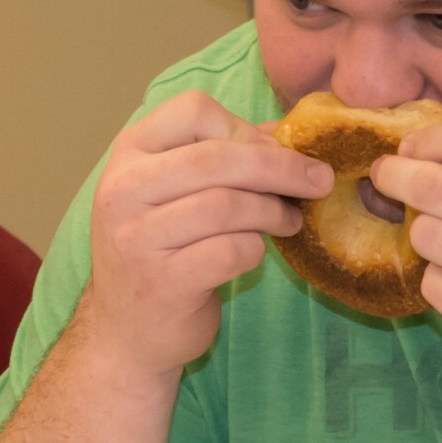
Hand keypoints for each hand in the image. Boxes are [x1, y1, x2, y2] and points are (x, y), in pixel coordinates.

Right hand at [80, 90, 334, 377]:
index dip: (243, 127)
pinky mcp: (161, 282)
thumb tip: (287, 130)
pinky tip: (260, 252)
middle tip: (318, 180)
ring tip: (290, 220)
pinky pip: (230, 251)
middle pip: (218, 157)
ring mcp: (137, 238)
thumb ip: (222, 154)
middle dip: (280, 167)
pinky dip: (256, 249)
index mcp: (129, 154)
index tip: (273, 150)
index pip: (192, 110)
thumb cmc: (160, 251)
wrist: (125, 331)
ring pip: (228, 205)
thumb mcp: (173, 192)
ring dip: (273, 211)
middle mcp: (123, 190)